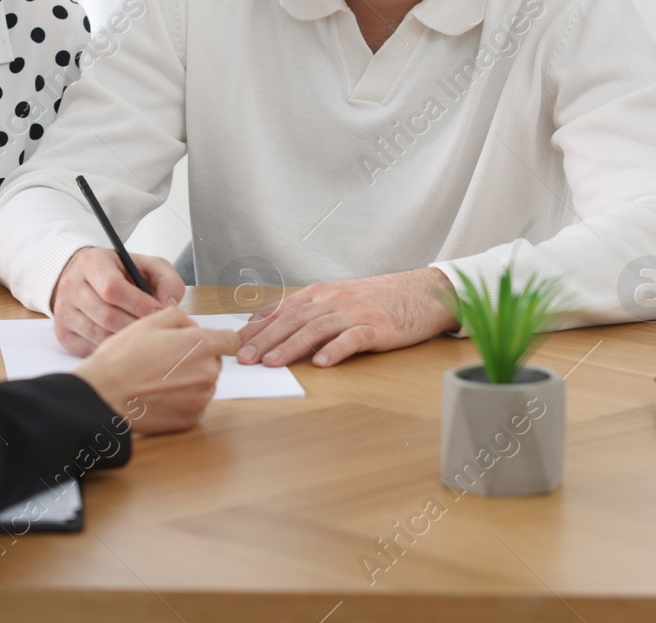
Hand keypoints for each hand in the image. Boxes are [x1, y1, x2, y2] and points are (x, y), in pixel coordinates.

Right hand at [50, 247, 185, 357]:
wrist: (88, 280)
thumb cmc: (122, 274)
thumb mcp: (148, 266)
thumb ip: (166, 280)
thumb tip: (168, 305)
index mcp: (92, 263)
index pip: (112, 288)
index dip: (139, 304)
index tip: (159, 312)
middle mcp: (72, 286)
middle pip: (106, 315)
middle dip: (135, 326)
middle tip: (155, 330)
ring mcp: (64, 311)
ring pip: (98, 335)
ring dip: (125, 340)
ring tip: (143, 338)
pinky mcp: (62, 332)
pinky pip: (89, 349)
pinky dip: (110, 350)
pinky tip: (124, 344)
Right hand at [72, 306, 239, 433]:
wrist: (105, 394)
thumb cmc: (123, 358)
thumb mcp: (149, 322)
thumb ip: (180, 317)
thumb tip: (192, 325)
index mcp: (201, 345)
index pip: (231, 340)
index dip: (219, 339)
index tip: (209, 342)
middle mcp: (208, 372)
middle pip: (214, 362)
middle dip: (197, 358)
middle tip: (167, 359)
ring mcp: (201, 398)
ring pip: (204, 384)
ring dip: (189, 380)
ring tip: (159, 378)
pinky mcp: (191, 418)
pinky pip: (194, 404)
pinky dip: (181, 400)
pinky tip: (159, 394)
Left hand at [235, 267, 457, 366]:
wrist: (420, 292)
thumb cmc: (374, 300)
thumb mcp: (336, 299)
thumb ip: (305, 310)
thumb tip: (266, 323)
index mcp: (320, 294)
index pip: (281, 310)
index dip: (257, 327)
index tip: (235, 343)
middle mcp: (333, 300)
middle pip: (293, 320)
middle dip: (265, 339)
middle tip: (245, 357)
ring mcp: (355, 313)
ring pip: (316, 329)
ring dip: (291, 346)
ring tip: (273, 362)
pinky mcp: (377, 328)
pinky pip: (352, 339)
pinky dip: (335, 350)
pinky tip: (321, 363)